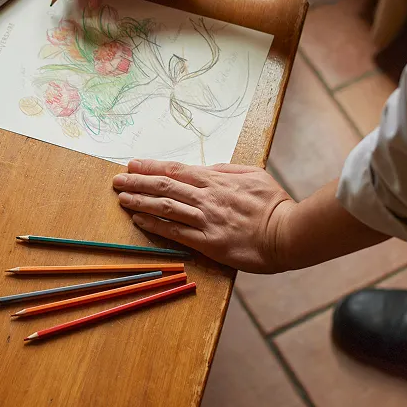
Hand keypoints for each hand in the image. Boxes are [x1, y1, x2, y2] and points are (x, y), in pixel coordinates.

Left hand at [112, 159, 294, 272]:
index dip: (151, 166)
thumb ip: (226, 170)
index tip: (133, 164)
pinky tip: (139, 221)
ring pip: (166, 207)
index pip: (176, 170)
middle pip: (164, 186)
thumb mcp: (252, 175)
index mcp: (216, 180)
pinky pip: (176, 232)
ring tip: (121, 198)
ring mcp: (206, 220)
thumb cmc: (274, 204)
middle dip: (137, 181)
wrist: (288, 233)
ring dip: (140, 201)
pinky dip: (155, 225)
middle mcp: (206, 198)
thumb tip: (206, 168)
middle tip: (117, 180)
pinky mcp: (209, 243)